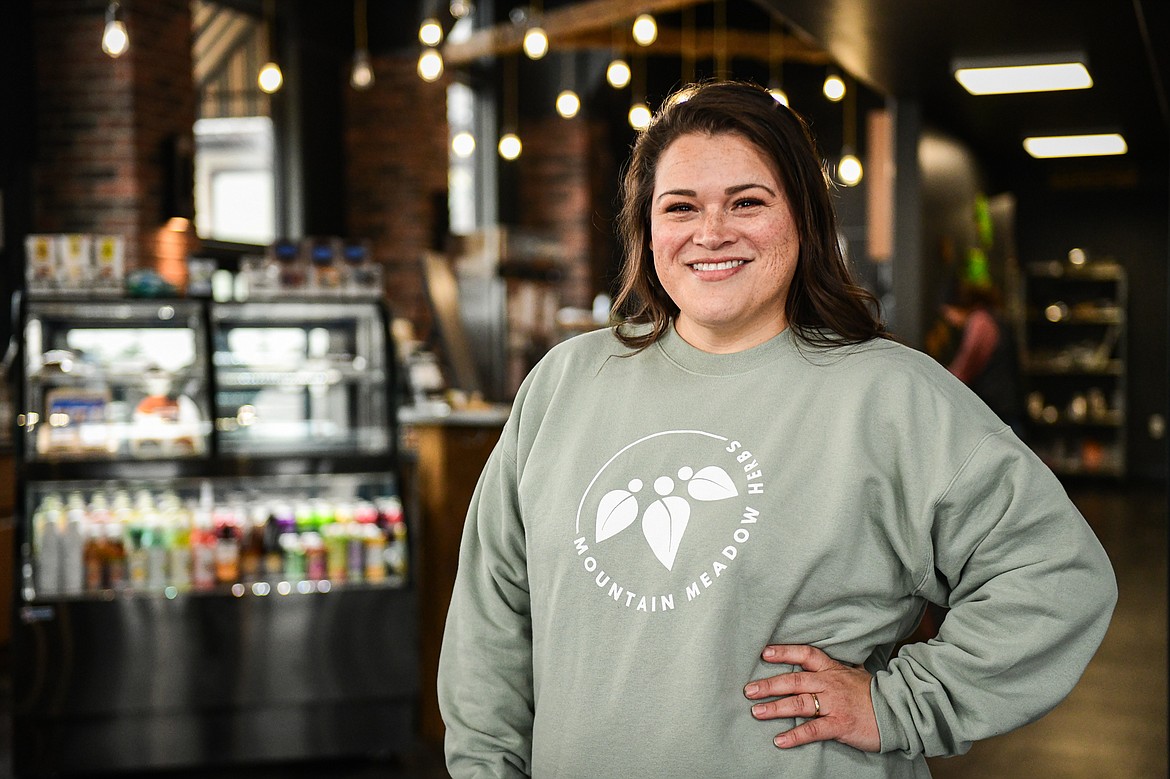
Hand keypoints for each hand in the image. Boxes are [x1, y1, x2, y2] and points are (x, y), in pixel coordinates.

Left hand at [743, 643, 880, 751]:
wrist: (899, 711)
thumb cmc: (875, 694)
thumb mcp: (855, 674)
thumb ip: (838, 669)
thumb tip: (826, 662)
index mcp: (833, 669)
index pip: (806, 655)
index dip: (784, 652)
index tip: (764, 653)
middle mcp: (830, 683)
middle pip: (795, 680)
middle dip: (770, 684)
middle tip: (749, 690)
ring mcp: (834, 704)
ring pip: (800, 703)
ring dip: (775, 707)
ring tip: (756, 712)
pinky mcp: (839, 724)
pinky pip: (813, 730)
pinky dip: (795, 735)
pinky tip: (780, 740)